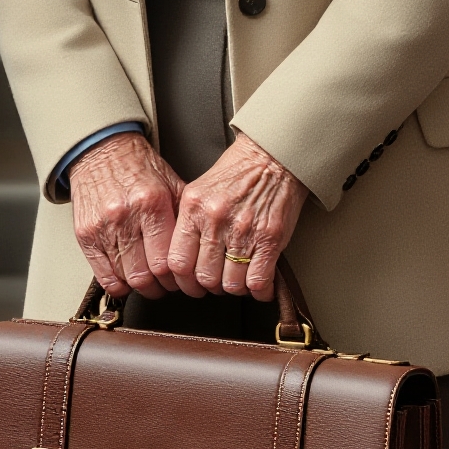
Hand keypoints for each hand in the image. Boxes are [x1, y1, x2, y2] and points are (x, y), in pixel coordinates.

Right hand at [69, 130, 185, 298]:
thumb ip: (184, 217)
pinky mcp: (85, 234)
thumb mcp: (171, 184)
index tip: (180, 279)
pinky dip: (117, 284)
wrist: (102, 150)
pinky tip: (126, 278)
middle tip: (165, 284)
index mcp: (151, 203)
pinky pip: (103, 276)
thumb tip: (201, 249)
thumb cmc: (138, 167)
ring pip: (125, 279)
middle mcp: (125, 216)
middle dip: (160, 287)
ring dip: (140, 287)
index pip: (167, 262)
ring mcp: (102, 227)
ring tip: (148, 280)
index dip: (177, 278)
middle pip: (146, 276)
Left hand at [165, 134, 308, 302]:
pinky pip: (258, 281)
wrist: (271, 157)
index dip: (183, 280)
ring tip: (237, 280)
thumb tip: (180, 256)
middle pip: (204, 278)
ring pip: (231, 284)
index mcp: (193, 208)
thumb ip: (188, 220)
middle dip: (210, 287)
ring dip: (235, 288)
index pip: (177, 262)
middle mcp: (215, 220)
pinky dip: (259, 290)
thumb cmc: (237, 172)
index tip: (190, 282)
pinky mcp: (270, 238)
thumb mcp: (200, 189)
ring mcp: (243, 230)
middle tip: (216, 282)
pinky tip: (258, 285)